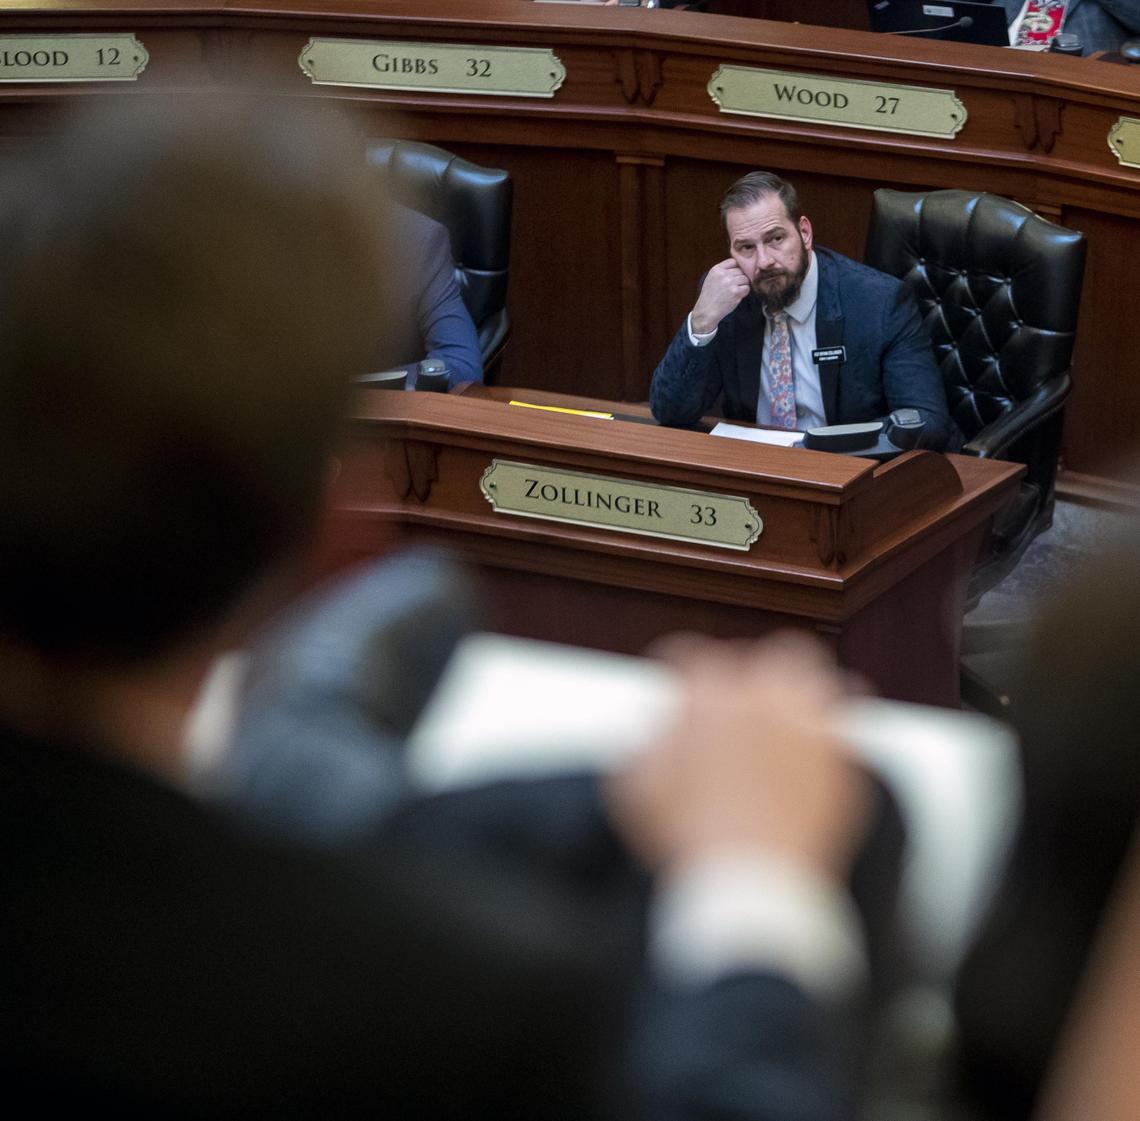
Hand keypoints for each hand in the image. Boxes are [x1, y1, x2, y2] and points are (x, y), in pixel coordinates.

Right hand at [608, 632, 870, 881]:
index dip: (677, 661)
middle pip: (767, 654)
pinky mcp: (839, 766)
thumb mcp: (634, 792)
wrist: (748, 887)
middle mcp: (764, 704)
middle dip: (750, 665)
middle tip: (738, 688)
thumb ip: (642, 749)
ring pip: (817, 677)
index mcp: (710, 702)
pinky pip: (844, 730)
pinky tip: (818, 744)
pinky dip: (829, 732)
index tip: (675, 675)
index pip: (692, 656)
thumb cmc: (688, 843)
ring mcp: (808, 732)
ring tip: (789, 703)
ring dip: (799, 686)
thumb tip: (654, 737)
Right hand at [689, 259, 750, 335]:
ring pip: (745, 279)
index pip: (733, 261)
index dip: (736, 268)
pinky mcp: (736, 292)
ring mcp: (730, 283)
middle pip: (740, 270)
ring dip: (743, 285)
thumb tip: (738, 266)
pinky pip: (747, 288)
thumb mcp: (711, 279)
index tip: (734, 276)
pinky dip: (744, 292)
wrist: (707, 311)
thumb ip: (722, 271)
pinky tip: (737, 296)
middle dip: (739, 278)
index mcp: (716, 269)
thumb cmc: (710, 296)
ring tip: (735, 292)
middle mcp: (723, 274)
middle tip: (735, 286)